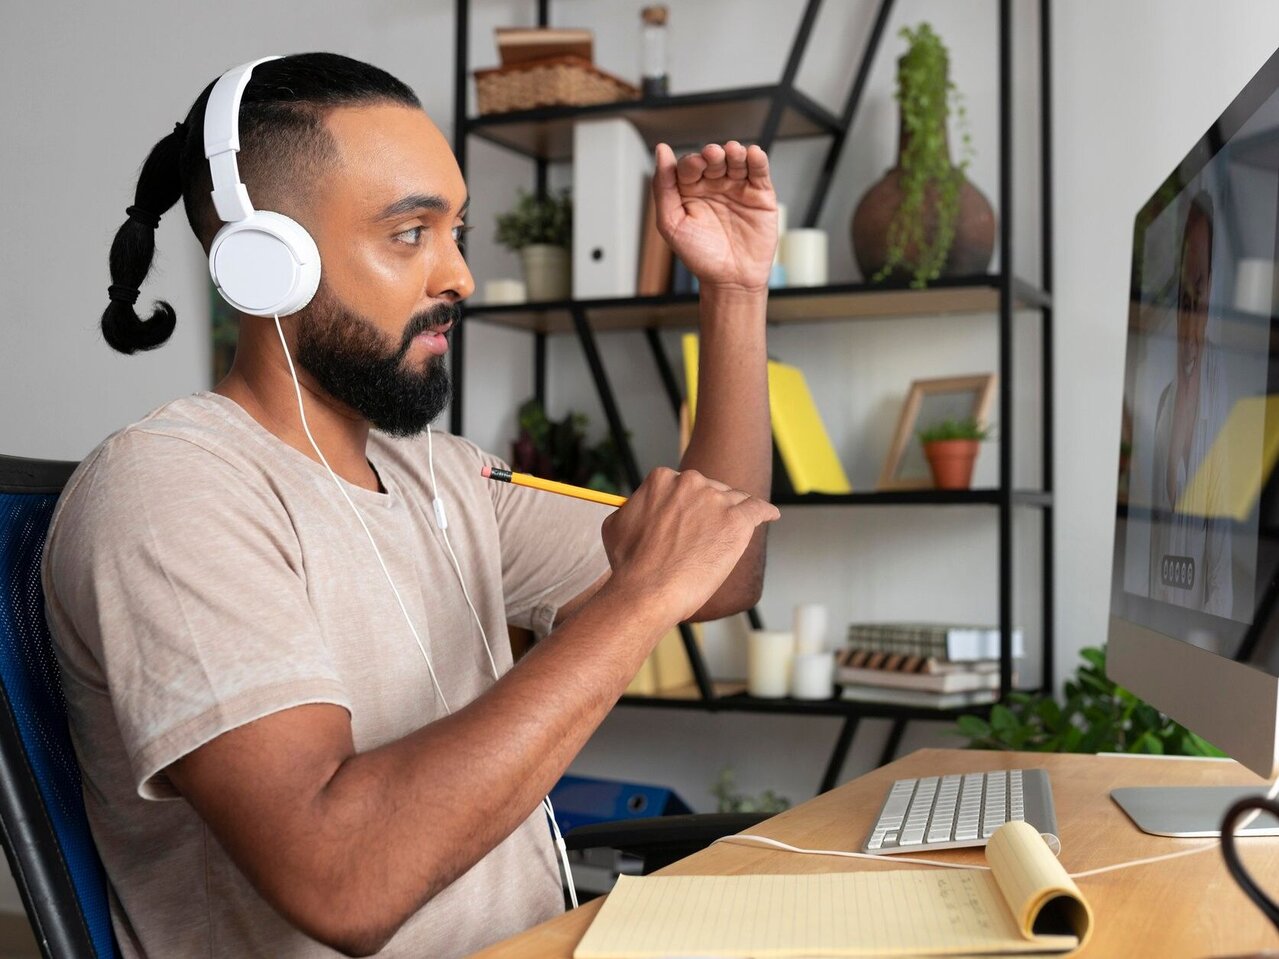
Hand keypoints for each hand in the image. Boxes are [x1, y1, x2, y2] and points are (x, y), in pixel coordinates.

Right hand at [600, 467, 779, 623]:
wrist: (646, 592)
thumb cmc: (629, 565)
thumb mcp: (616, 524)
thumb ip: (634, 508)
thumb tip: (639, 508)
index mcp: (661, 479)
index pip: (684, 485)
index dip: (687, 504)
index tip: (688, 520)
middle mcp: (690, 482)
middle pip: (711, 489)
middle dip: (710, 508)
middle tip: (705, 533)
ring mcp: (715, 500)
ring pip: (734, 499)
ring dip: (734, 513)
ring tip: (732, 532)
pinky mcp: (737, 521)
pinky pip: (758, 509)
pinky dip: (765, 512)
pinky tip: (771, 515)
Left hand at [653, 141, 777, 293]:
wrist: (731, 280)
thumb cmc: (700, 257)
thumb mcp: (671, 223)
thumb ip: (663, 187)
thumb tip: (661, 151)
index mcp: (690, 190)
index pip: (689, 166)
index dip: (691, 162)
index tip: (695, 165)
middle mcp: (713, 185)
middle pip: (714, 159)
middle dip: (713, 154)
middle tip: (713, 155)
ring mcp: (738, 188)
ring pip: (737, 160)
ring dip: (735, 152)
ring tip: (732, 153)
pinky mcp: (760, 195)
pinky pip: (759, 172)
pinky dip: (757, 160)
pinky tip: (752, 154)